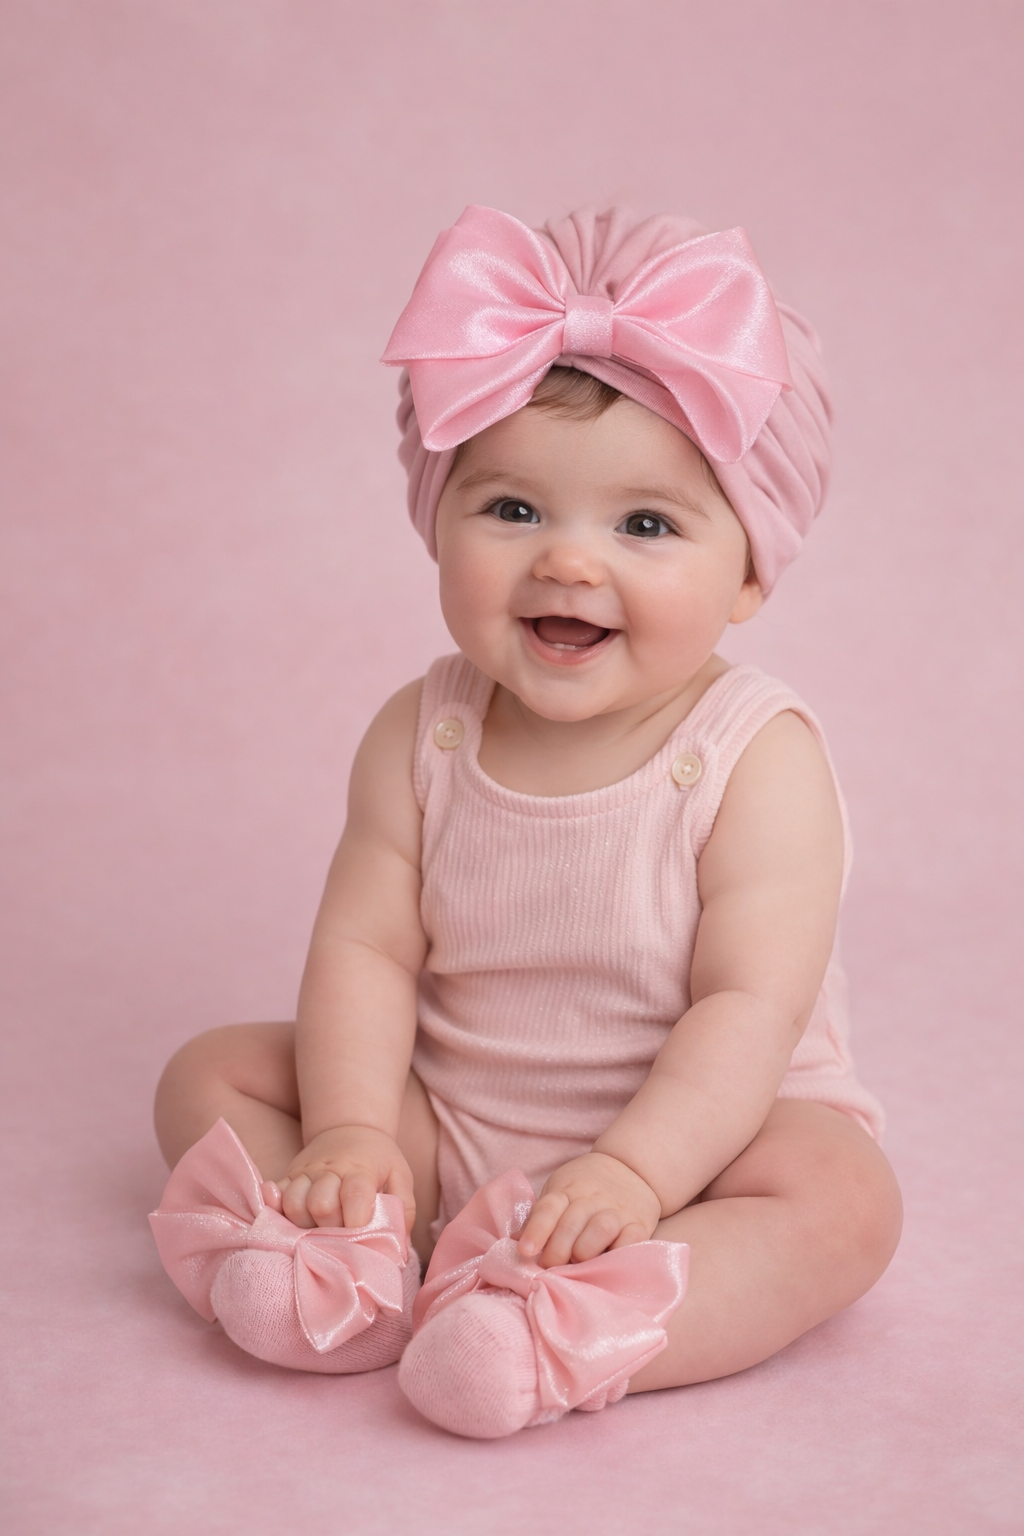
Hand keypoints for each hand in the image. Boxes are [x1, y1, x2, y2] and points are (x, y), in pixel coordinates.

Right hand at [277, 1125, 414, 1232]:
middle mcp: (329, 1169)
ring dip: (304, 1225)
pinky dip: (278, 1214)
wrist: (348, 1128)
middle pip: (320, 1205)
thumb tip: (398, 1251)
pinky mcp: (288, 1176)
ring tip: (319, 1231)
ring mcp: (305, 1172)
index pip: (354, 1195)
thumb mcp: (400, 1177)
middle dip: (330, 1229)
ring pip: (293, 1204)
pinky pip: (275, 1198)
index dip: (356, 1222)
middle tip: (341, 1236)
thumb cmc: (377, 1159)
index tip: (361, 1237)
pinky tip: (289, 1223)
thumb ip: (403, 1211)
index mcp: (360, 1170)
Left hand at [517, 1152, 661, 1267]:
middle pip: (571, 1224)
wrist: (630, 1167)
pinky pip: (630, 1240)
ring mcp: (616, 1211)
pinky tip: (607, 1263)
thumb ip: (540, 1217)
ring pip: (600, 1230)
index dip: (536, 1230)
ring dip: (585, 1251)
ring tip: (578, 1264)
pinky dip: (618, 1254)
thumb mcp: (559, 1191)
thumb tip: (513, 1243)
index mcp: (566, 1190)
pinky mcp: (638, 1224)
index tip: (526, 1251)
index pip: (548, 1208)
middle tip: (550, 1268)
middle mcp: (591, 1199)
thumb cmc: (586, 1187)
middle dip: (557, 1251)